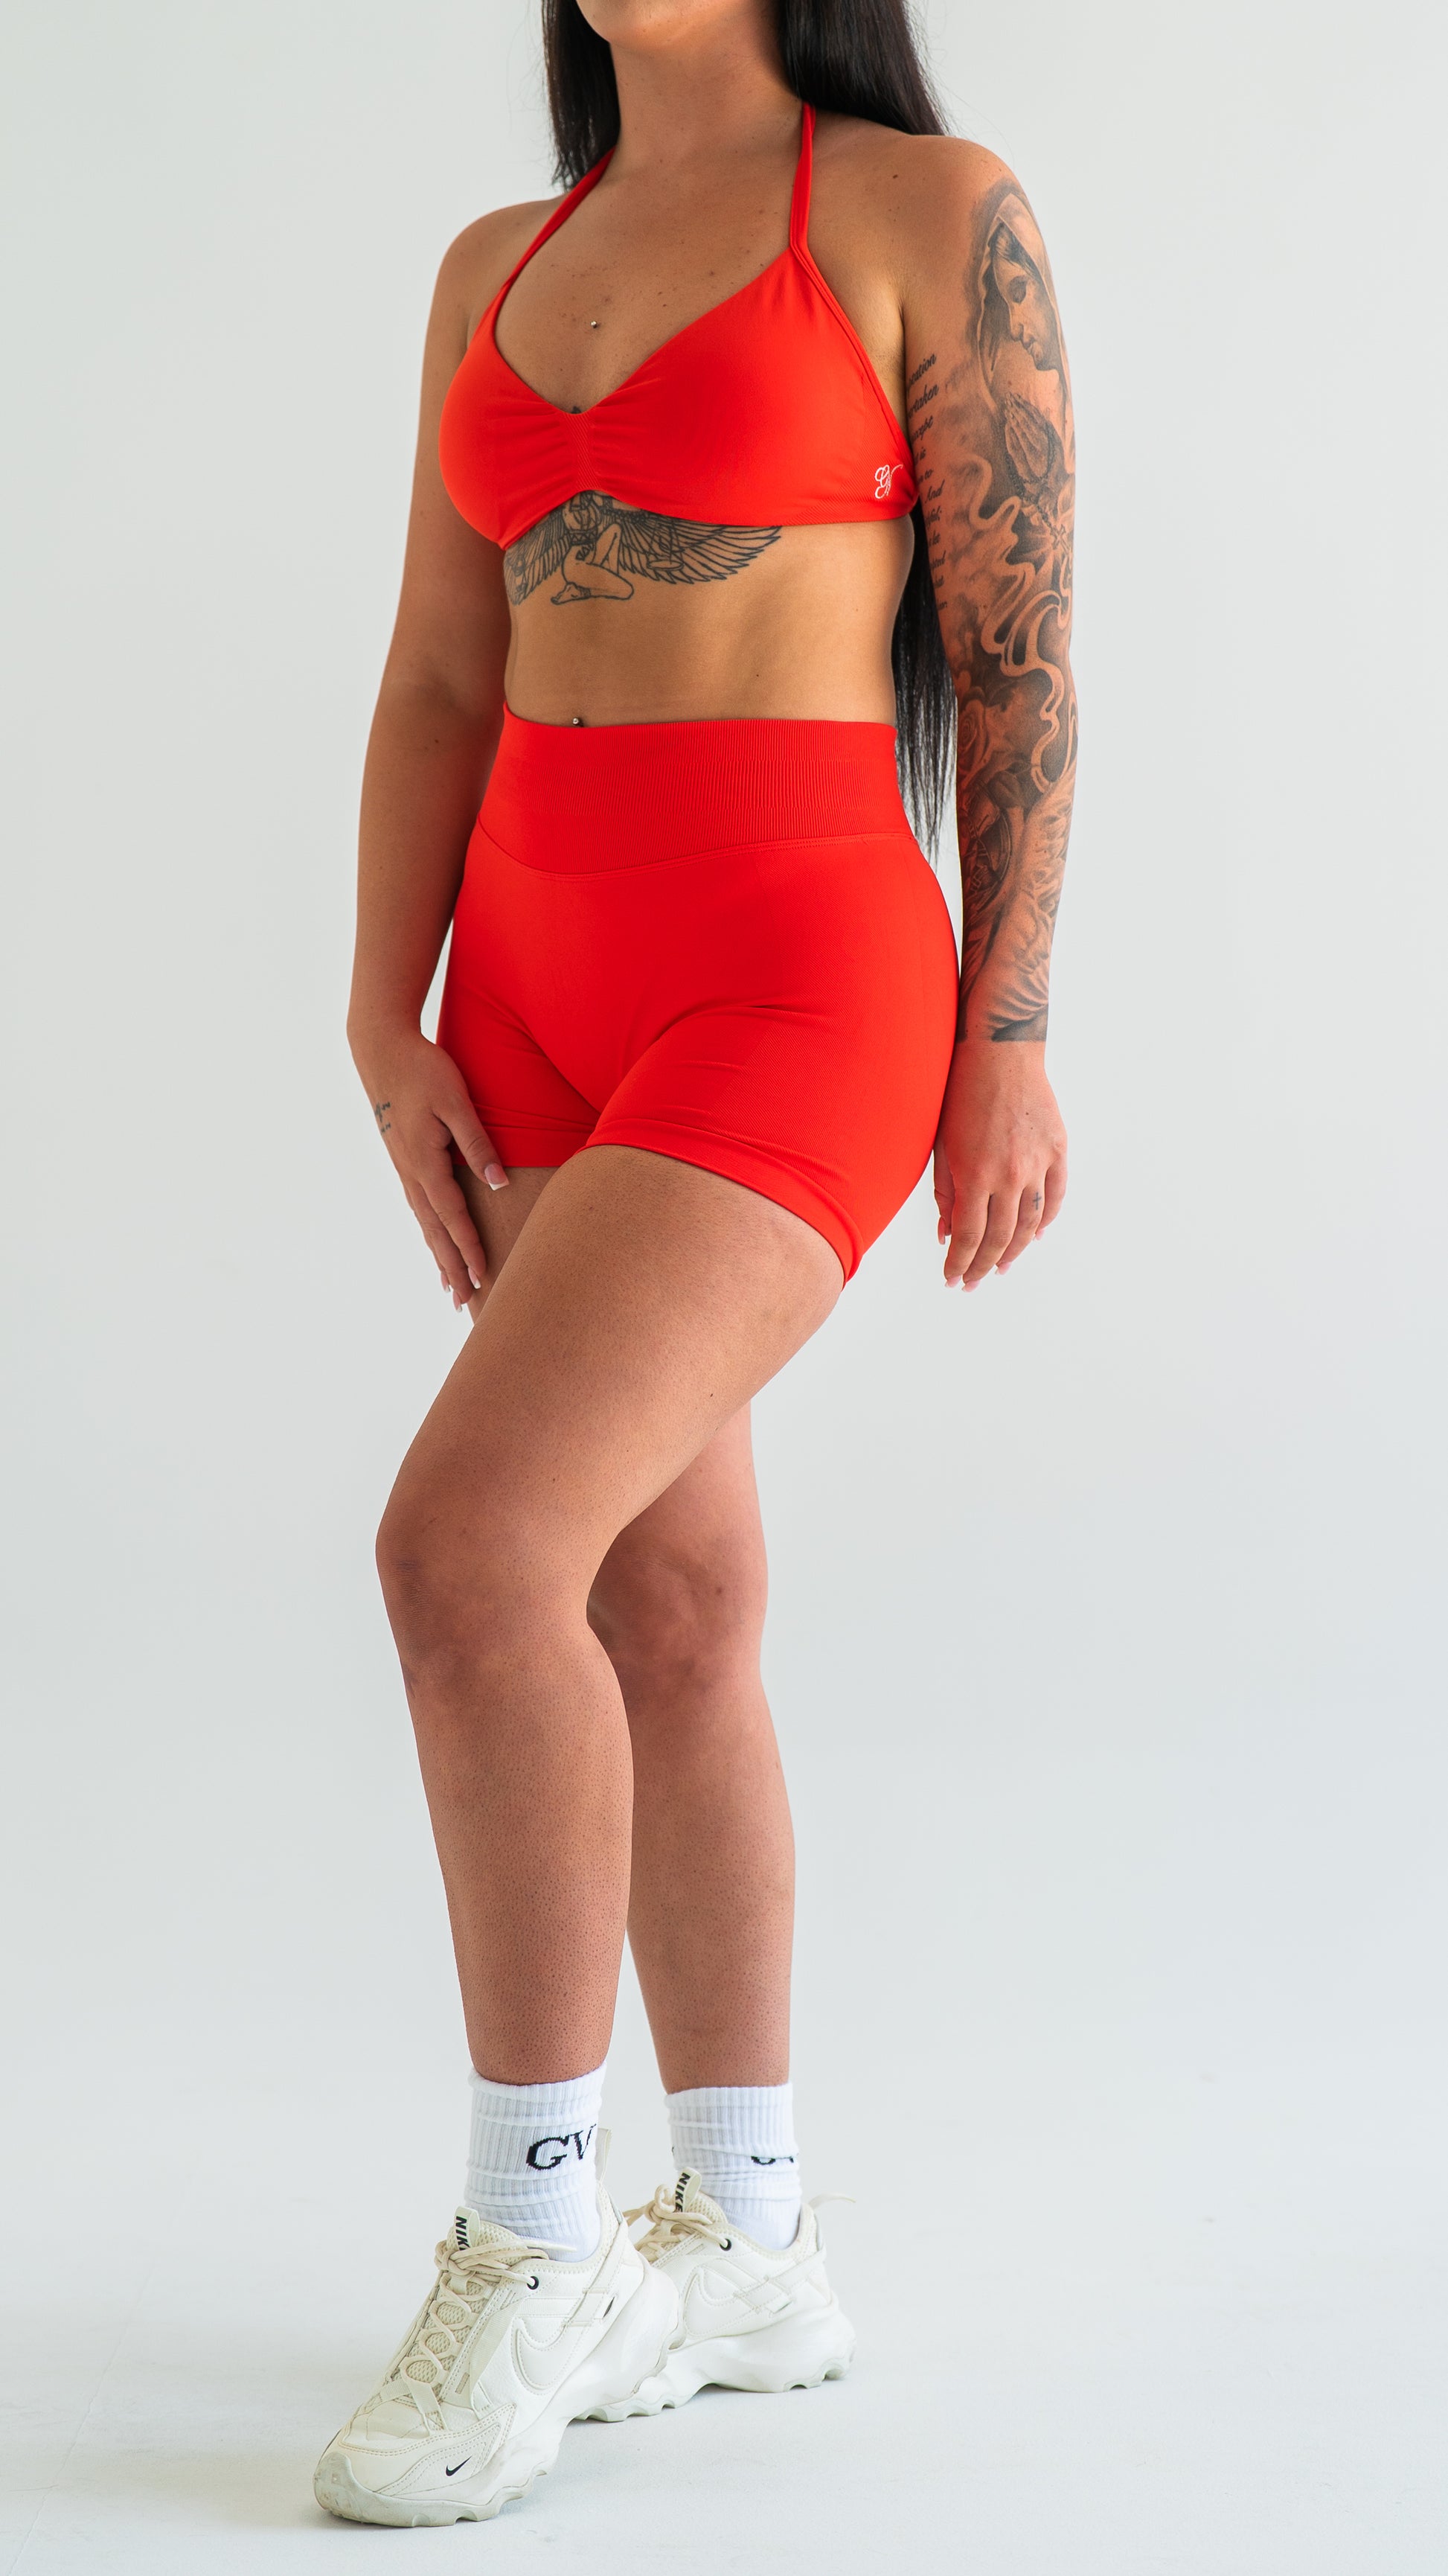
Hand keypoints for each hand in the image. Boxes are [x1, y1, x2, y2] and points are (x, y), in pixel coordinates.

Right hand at [353, 1025, 506, 1305]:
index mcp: (426, 1162)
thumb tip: (497, 1182)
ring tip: (451, 1287)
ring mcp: (405, 1168)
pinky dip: (429, 1231)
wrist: (382, 1050)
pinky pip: (419, 1207)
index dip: (469, 1250)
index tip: (484, 1278)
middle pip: (435, 1231)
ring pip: (425, 1222)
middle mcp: (412, 1172)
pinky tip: (435, 1240)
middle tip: (465, 1302)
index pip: (453, 1217)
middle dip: (451, 1267)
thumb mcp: (456, 1102)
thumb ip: (477, 1143)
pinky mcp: (404, 1160)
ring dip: (439, 1255)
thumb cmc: (424, 1070)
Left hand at [932, 1039, 1066, 1290]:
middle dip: (983, 1266)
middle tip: (972, 1283)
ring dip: (1014, 1251)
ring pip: (1030, 1224)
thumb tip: (947, 1236)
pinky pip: (1055, 1197)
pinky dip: (1045, 1221)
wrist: (999, 1051)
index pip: (968, 1236)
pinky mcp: (1058, 1149)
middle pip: (999, 1238)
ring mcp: (1038, 1163)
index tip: (952, 1279)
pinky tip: (1033, 1237)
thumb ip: (945, 1194)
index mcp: (974, 1174)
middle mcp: (1009, 1174)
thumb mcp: (941, 1146)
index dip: (959, 1264)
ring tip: (1001, 1267)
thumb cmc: (958, 1095)